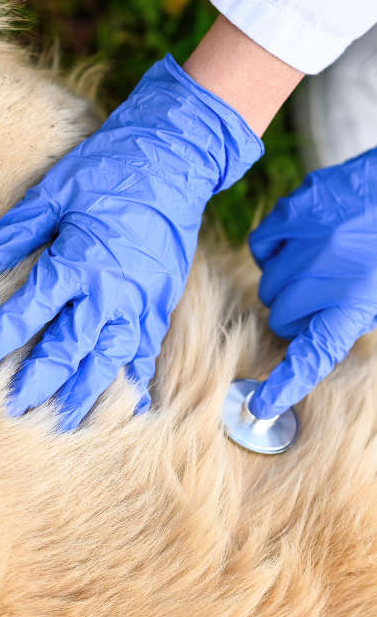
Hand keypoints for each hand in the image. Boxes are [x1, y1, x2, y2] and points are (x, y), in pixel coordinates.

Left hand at [0, 55, 262, 428]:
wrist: (175, 157)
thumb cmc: (107, 169)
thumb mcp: (51, 193)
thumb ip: (12, 234)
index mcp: (76, 262)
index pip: (25, 315)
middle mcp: (109, 291)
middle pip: (67, 351)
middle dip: (37, 384)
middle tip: (12, 410)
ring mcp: (141, 301)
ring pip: (108, 362)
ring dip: (84, 395)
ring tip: (63, 422)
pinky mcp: (163, 303)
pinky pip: (144, 352)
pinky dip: (129, 380)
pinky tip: (117, 401)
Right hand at [249, 147, 376, 419]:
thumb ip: (351, 317)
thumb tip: (316, 332)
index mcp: (356, 302)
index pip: (313, 354)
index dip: (286, 383)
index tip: (263, 405)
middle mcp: (326, 274)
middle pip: (280, 317)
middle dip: (296, 314)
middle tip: (323, 298)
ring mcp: (307, 240)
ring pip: (267, 284)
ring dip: (286, 282)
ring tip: (318, 265)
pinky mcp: (294, 211)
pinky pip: (261, 245)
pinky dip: (273, 249)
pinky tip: (299, 242)